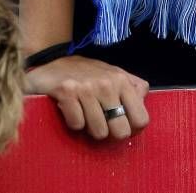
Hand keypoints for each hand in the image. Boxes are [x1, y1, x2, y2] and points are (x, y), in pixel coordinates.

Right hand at [26, 55, 149, 140]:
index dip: (132, 129)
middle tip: (101, 123)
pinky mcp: (66, 92)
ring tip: (85, 114)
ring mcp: (87, 87)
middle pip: (121, 131)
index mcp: (122, 80)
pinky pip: (77, 125)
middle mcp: (107, 83)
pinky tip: (71, 110)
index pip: (141, 119)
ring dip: (90, 129)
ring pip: (99, 132)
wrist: (52, 61)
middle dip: (111, 134)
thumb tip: (143, 103)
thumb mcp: (114, 75)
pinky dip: (73, 122)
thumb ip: (133, 87)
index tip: (120, 125)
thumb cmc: (87, 73)